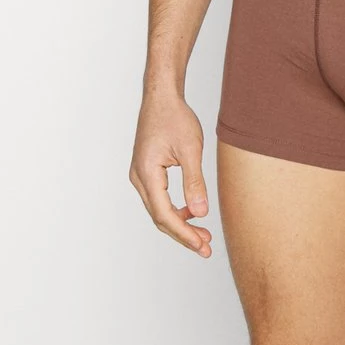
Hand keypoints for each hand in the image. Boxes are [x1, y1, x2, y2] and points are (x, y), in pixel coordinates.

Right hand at [129, 89, 212, 257]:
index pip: (164, 214)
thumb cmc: (175, 117)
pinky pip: (159, 198)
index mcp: (147, 174)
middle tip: (205, 248)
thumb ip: (194, 182)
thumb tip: (200, 213)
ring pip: (158, 209)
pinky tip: (191, 212)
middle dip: (182, 234)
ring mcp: (140, 176)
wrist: (161, 97)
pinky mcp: (147, 172)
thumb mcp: (191, 149)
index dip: (184, 233)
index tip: (202, 245)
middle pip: (159, 217)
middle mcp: (139, 178)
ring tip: (202, 234)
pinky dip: (174, 209)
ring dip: (179, 223)